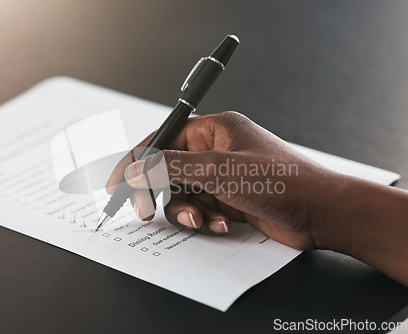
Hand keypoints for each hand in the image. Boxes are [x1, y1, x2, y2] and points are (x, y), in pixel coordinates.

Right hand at [106, 111, 337, 249]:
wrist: (322, 213)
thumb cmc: (283, 181)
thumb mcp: (220, 171)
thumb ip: (172, 168)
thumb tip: (135, 168)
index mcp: (214, 129)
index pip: (162, 140)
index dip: (136, 161)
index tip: (116, 183)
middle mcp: (215, 151)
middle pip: (167, 170)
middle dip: (160, 194)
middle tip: (145, 213)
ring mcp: (221, 177)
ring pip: (182, 195)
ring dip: (186, 211)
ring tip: (203, 220)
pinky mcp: (228, 200)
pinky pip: (200, 209)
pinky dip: (204, 220)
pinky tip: (221, 225)